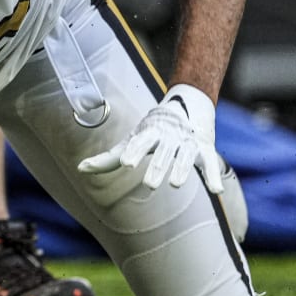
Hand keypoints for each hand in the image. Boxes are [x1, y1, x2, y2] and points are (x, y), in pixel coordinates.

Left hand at [77, 84, 223, 193]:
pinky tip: (215, 190)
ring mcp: (187, 143)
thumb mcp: (132, 140)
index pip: (140, 142)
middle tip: (150, 184)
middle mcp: (169, 137)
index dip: (134, 151)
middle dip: (157, 167)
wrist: (188, 106)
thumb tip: (80, 169)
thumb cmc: (153, 130)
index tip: (127, 163)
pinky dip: (214, 176)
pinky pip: (210, 163)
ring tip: (175, 184)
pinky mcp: (204, 149)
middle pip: (163, 153)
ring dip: (181, 169)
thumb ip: (109, 158)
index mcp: (149, 133)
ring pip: (185, 157)